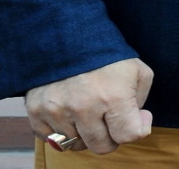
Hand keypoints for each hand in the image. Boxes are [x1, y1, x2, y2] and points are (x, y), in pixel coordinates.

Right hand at [25, 58, 153, 153]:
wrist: (66, 32)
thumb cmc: (106, 53)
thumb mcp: (136, 69)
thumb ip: (141, 99)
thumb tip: (137, 122)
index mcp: (112, 95)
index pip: (128, 135)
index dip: (137, 128)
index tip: (138, 116)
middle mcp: (83, 107)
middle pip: (102, 146)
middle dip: (110, 135)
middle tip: (110, 117)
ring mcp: (57, 111)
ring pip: (77, 144)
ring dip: (85, 132)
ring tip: (88, 108)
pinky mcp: (37, 111)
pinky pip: (53, 139)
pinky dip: (62, 131)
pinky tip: (69, 111)